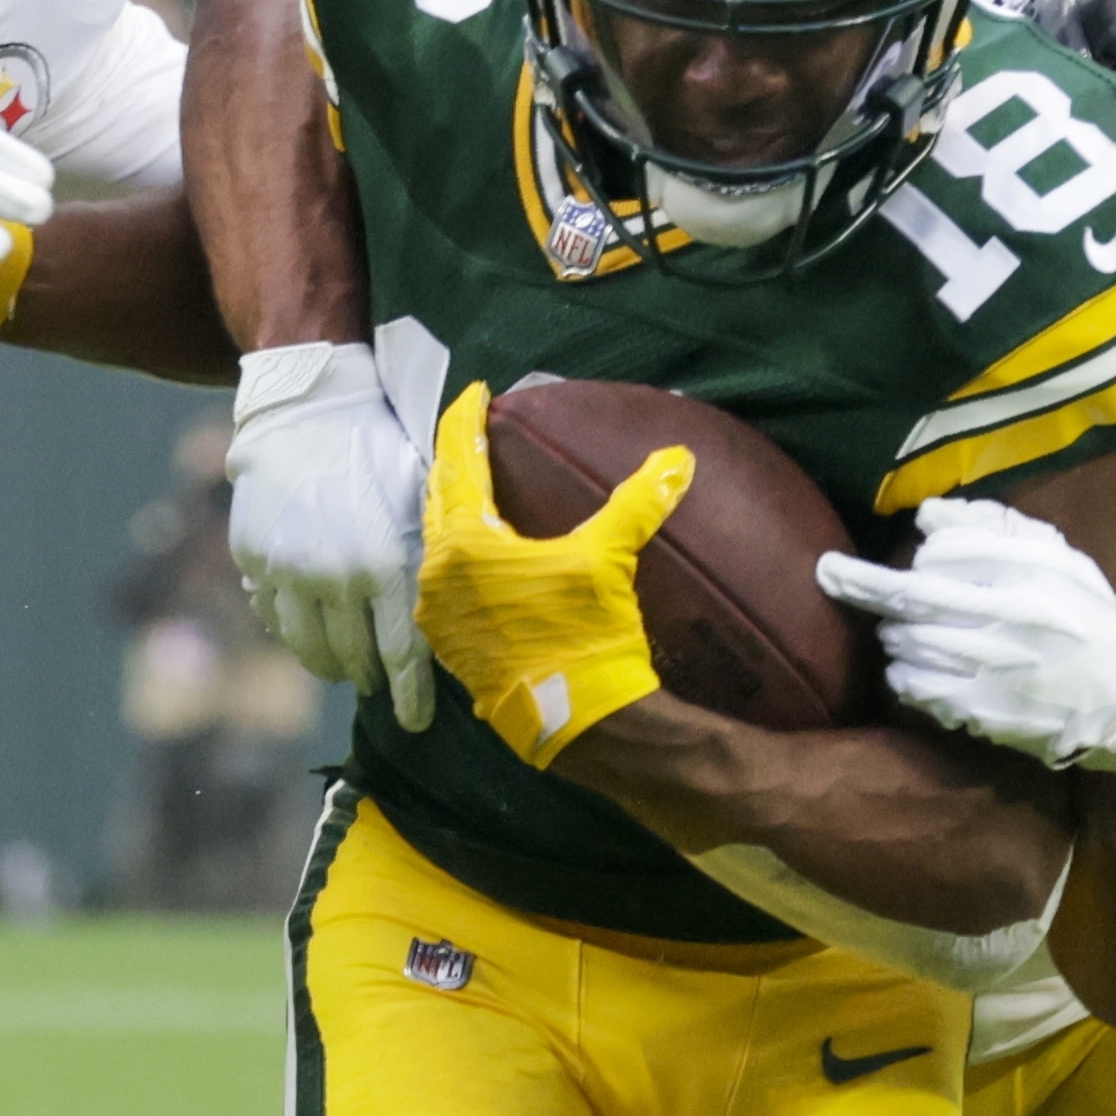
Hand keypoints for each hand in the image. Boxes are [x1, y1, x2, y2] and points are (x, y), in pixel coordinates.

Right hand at [226, 336, 431, 728]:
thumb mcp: (422, 496)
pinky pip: (271, 611)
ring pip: (306, 645)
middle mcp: (334, 576)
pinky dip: (289, 625)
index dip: (410, 696)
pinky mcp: (254, 557)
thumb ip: (433, 554)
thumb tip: (463, 608)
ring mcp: (287, 569)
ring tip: (341, 666)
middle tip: (377, 686)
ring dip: (328, 663)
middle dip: (370, 679)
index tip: (415, 723)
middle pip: (353, 658)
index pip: (402, 653)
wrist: (308, 405)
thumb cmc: (380, 447)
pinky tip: (304, 624)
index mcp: (386, 563)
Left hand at [416, 381, 682, 767]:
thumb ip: (638, 503)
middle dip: (453, 463)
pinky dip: (459, 555)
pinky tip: (479, 555)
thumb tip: (678, 458)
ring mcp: (439, 615)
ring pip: (437, 543)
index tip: (475, 393)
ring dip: (453, 512)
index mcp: (465, 544)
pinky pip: (445, 582)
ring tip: (472, 490)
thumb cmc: (587, 636)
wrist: (578, 722)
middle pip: (438, 499)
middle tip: (469, 436)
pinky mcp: (451, 645)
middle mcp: (437, 575)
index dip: (464, 420)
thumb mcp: (610, 561)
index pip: (457, 461)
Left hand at [819, 495, 1115, 770]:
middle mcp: (1009, 618)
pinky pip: (913, 685)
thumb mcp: (1059, 562)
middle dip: (858, 581)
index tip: (918, 555)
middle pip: (911, 595)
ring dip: (890, 631)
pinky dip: (901, 672)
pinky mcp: (979, 710)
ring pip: (906, 641)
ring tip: (899, 628)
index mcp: (1032, 574)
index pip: (946, 551)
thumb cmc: (1085, 621)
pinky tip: (912, 667)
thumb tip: (928, 515)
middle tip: (829, 572)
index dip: (924, 551)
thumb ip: (995, 530)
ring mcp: (991, 667)